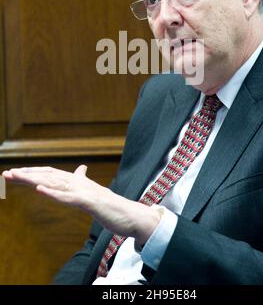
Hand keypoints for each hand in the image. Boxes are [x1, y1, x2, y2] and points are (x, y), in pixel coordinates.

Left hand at [1, 165, 160, 243]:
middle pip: (48, 175)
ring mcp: (84, 191)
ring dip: (34, 180)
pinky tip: (40, 190)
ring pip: (55, 183)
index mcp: (77, 182)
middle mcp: (78, 183)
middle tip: (7, 174)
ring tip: (17, 176)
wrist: (130, 215)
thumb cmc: (111, 206)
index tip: (14, 174)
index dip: (32, 173)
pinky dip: (54, 193)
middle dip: (27, 174)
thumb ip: (84, 181)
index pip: (50, 174)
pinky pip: (68, 197)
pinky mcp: (90, 202)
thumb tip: (81, 168)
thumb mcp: (93, 193)